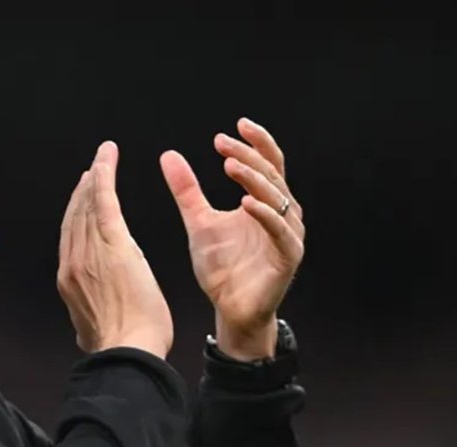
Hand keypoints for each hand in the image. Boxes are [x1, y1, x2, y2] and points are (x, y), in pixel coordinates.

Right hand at [57, 141, 173, 359]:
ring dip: (94, 178)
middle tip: (91, 172)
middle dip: (82, 192)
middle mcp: (73, 263)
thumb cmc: (124, 348)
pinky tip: (106, 158)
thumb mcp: (94, 332)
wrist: (127, 352)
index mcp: (69, 283)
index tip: (82, 201)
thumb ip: (89, 319)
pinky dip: (104, 176)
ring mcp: (90, 252)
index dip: (76, 217)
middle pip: (75, 218)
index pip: (71, 240)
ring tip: (102, 160)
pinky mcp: (112, 244)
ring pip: (88, 206)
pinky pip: (104, 201)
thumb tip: (87, 324)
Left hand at [160, 117, 304, 359]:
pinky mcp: (288, 258)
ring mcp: (288, 235)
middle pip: (271, 175)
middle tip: (222, 144)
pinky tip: (245, 203)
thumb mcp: (198, 222)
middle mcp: (282, 214)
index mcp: (265, 202)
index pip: (267, 163)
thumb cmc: (222, 268)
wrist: (231, 309)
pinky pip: (281, 232)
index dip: (255, 143)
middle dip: (248, 155)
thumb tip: (168, 155)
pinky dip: (266, 216)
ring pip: (278, 199)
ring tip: (230, 165)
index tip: (233, 127)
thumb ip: (187, 190)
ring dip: (254, 179)